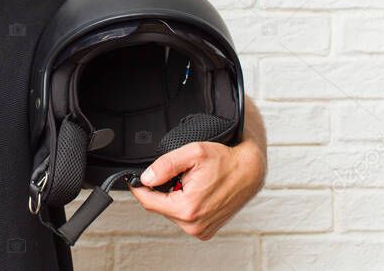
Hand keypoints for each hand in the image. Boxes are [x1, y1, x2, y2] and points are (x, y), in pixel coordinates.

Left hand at [129, 139, 265, 240]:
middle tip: (181, 175)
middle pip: (161, 207)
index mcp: (188, 208)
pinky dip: (186, 205)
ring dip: (176, 197)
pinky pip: (185, 218)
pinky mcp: (206, 231)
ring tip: (193, 183)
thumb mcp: (193, 153)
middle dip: (164, 190)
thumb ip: (166, 165)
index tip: (133, 180)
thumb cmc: (226, 162)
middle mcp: (194, 225)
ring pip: (173, 212)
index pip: (149, 202)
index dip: (139, 188)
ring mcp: (201, 230)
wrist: (250, 171)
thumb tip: (146, 177)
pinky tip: (199, 192)